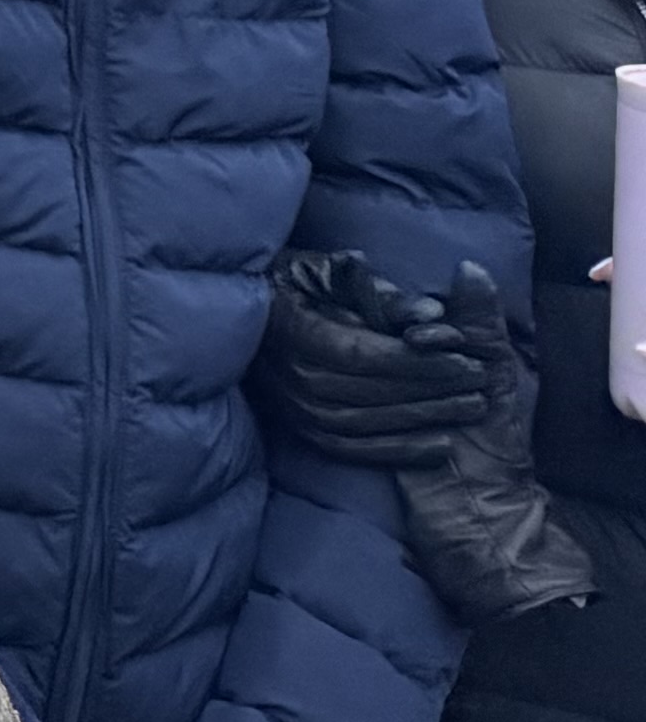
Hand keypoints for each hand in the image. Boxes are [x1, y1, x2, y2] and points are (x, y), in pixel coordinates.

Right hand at [257, 247, 499, 467]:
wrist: (243, 315)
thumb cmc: (292, 282)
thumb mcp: (325, 270)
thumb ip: (378, 290)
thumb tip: (431, 314)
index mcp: (290, 328)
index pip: (358, 352)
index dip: (412, 359)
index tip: (462, 355)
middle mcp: (288, 374)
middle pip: (367, 389)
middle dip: (430, 387)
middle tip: (478, 379)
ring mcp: (293, 407)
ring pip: (365, 423)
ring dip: (423, 418)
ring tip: (470, 406)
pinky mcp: (302, 429)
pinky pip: (353, 449)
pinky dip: (398, 451)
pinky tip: (440, 444)